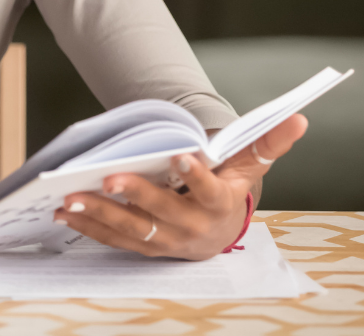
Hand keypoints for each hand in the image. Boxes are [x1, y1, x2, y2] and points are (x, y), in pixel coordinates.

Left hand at [52, 113, 308, 259]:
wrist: (220, 231)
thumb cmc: (230, 188)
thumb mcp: (249, 166)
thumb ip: (267, 142)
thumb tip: (299, 117)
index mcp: (220, 204)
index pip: (210, 190)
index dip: (197, 175)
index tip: (181, 155)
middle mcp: (193, 228)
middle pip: (162, 213)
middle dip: (135, 196)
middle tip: (108, 178)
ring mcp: (166, 241)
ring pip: (132, 230)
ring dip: (100, 215)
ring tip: (71, 197)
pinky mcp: (144, 246)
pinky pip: (114, 240)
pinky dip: (88, 226)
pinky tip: (64, 212)